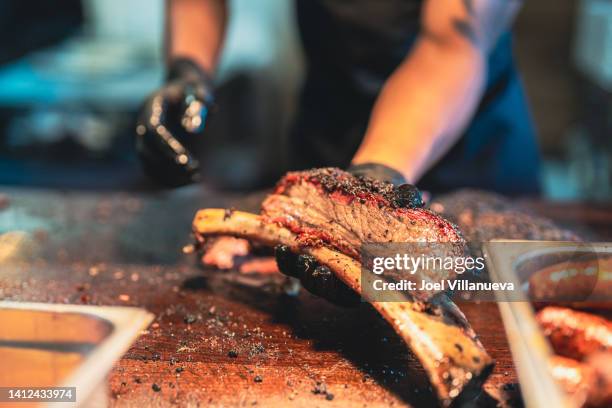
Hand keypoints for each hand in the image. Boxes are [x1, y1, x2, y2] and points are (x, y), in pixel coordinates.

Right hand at [136, 58, 214, 186]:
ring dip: (169, 175)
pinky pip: (153, 170)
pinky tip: (191, 180)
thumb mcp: (200, 91)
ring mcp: (144, 138)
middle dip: (169, 164)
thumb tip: (193, 130)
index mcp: (153, 106)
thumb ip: (200, 104)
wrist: (184, 90)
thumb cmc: (195, 90)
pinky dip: (169, 179)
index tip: (187, 159)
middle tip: (194, 170)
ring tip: (195, 178)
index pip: (153, 130)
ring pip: (147, 164)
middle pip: (146, 150)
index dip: (168, 146)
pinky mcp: (150, 150)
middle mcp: (143, 123)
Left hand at [274, 163, 423, 305]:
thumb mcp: (401, 200)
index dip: (343, 292)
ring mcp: (324, 261)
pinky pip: (293, 258)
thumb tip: (414, 197)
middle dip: (317, 282)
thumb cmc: (388, 201)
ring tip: (290, 253)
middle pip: (327, 289)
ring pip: (306, 275)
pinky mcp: (308, 248)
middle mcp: (345, 272)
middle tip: (314, 269)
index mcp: (369, 272)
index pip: (356, 293)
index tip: (336, 278)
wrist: (367, 187)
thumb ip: (407, 201)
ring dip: (295, 268)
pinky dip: (284, 254)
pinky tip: (279, 242)